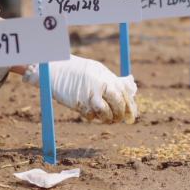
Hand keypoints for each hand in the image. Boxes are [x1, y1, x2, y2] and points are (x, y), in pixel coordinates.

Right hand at [22, 55, 137, 123]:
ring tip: (105, 117)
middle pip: (118, 105)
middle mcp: (100, 86)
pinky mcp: (79, 104)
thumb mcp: (100, 72)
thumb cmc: (80, 70)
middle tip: (118, 119)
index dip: (130, 107)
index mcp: (107, 77)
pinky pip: (90, 116)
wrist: (56, 70)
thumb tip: (133, 88)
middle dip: (120, 115)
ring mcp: (89, 96)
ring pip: (105, 114)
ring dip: (107, 118)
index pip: (125, 94)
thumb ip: (115, 81)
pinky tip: (89, 110)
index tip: (132, 117)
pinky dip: (92, 116)